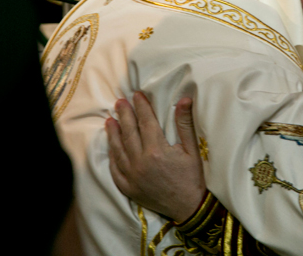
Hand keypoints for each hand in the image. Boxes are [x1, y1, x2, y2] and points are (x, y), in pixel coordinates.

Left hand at [105, 92, 205, 222]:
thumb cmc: (192, 177)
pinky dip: (112, 156)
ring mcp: (132, 176)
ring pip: (119, 149)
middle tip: (119, 102)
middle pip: (129, 132)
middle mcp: (141, 162)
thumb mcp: (193, 149)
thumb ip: (185, 124)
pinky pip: (115, 169)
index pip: (146, 122)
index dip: (141, 107)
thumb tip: (184, 99)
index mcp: (157, 150)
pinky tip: (111, 146)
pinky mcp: (128, 188)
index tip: (137, 94)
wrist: (189, 208)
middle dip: (124, 115)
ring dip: (113, 133)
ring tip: (110, 120)